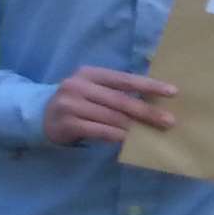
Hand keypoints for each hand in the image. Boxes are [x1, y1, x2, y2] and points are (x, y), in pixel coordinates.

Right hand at [43, 66, 176, 144]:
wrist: (40, 116)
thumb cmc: (77, 102)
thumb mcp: (94, 90)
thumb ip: (116, 92)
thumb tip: (154, 103)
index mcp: (91, 74)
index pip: (125, 79)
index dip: (149, 85)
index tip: (173, 92)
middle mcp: (79, 86)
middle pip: (120, 100)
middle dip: (147, 111)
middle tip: (169, 121)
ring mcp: (70, 105)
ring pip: (110, 117)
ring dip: (134, 127)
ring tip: (153, 133)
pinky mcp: (66, 124)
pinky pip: (97, 131)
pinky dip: (115, 136)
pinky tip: (129, 140)